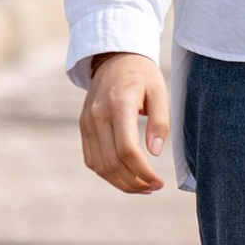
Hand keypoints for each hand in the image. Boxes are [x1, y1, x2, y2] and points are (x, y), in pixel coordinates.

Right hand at [79, 50, 169, 192]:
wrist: (113, 57)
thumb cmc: (141, 74)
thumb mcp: (159, 91)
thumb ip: (160, 121)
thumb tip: (155, 153)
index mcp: (119, 105)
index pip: (127, 150)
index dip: (143, 173)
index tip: (159, 182)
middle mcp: (98, 115)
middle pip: (112, 162)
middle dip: (134, 183)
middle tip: (153, 188)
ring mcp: (87, 122)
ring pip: (99, 166)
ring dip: (120, 183)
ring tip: (142, 188)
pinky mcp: (84, 126)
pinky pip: (91, 159)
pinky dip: (107, 173)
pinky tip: (125, 177)